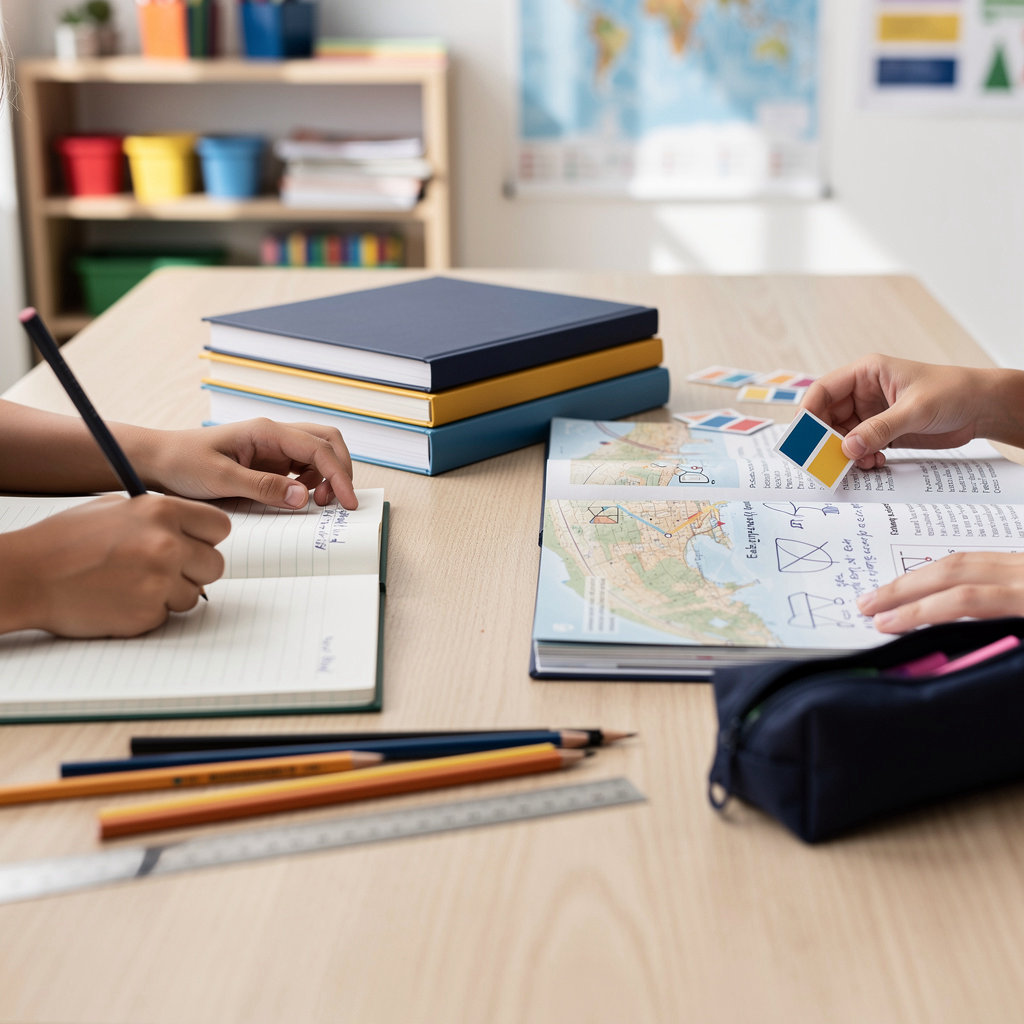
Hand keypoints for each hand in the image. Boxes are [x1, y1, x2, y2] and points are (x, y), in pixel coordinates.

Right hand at [0, 494, 229, 637]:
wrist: (27, 576)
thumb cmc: (64, 541)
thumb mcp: (116, 509)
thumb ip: (159, 517)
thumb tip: (189, 530)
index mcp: (162, 512)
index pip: (220, 527)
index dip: (207, 539)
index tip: (196, 545)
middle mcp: (167, 545)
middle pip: (216, 565)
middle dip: (195, 570)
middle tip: (166, 570)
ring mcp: (159, 581)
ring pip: (193, 594)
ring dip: (171, 593)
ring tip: (132, 583)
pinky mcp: (147, 613)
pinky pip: (166, 615)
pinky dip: (149, 611)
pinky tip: (120, 599)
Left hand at [136, 419, 357, 509]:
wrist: (157, 461)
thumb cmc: (182, 463)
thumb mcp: (220, 479)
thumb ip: (264, 488)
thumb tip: (303, 497)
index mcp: (265, 431)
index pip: (318, 448)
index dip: (339, 475)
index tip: (347, 502)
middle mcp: (274, 435)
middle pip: (327, 441)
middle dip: (341, 470)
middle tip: (339, 502)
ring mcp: (272, 447)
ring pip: (318, 453)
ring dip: (328, 476)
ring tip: (318, 503)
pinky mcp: (268, 461)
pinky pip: (302, 467)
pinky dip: (312, 482)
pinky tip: (300, 498)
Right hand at [801, 355, 988, 469]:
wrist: (982, 408)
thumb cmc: (953, 392)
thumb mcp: (915, 409)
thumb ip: (879, 428)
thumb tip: (848, 448)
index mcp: (866, 373)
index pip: (823, 391)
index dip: (809, 413)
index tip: (804, 436)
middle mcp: (863, 393)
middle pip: (828, 417)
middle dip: (827, 440)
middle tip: (829, 460)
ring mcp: (872, 413)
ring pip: (842, 436)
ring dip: (846, 453)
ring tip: (862, 463)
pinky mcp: (882, 431)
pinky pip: (859, 447)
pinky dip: (861, 458)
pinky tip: (875, 462)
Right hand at [858, 551, 1023, 632]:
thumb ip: (998, 648)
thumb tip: (948, 657)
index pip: (964, 600)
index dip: (920, 612)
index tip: (886, 623)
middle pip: (953, 571)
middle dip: (904, 588)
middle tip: (869, 603)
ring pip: (963, 559)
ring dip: (919, 576)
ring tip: (888, 591)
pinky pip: (979, 558)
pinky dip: (946, 569)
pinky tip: (929, 581)